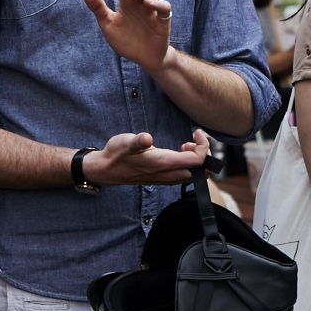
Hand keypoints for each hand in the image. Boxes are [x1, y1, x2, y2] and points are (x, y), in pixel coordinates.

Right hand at [80, 128, 210, 185]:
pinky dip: (189, 164)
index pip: (197, 161)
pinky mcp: (163, 179)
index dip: (204, 146)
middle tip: (194, 139)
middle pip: (201, 172)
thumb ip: (137, 141)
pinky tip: (179, 151)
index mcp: (163, 164)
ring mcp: (166, 179)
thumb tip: (146, 139)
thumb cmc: (115, 154)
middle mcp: (168, 175)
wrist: (105, 170)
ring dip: (197, 160)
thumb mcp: (124, 142)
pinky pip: (185, 175)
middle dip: (204, 155)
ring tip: (187, 145)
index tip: (197, 132)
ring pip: (194, 175)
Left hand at [83, 0, 172, 70]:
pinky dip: (157, 3)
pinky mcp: (163, 21)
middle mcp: (141, 3)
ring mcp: (153, 10)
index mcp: (128, 2)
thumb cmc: (126, 40)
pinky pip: (165, 7)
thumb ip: (98, 8)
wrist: (142, 59)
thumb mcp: (108, 24)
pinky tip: (147, 3)